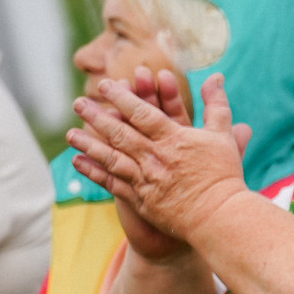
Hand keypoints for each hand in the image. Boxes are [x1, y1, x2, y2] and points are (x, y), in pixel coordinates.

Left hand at [71, 71, 253, 254]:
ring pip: (112, 157)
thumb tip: (215, 76)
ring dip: (89, 144)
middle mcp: (156, 157)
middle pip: (121, 133)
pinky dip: (94, 172)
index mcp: (174, 139)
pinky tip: (78, 161)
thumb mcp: (223, 135)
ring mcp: (146, 180)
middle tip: (78, 103)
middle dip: (97, 116)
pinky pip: (113, 184)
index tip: (106, 84)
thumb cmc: (224, 175)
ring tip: (70, 133)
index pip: (142, 113)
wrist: (220, 217)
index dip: (122, 97)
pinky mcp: (141, 200)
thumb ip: (216, 104)